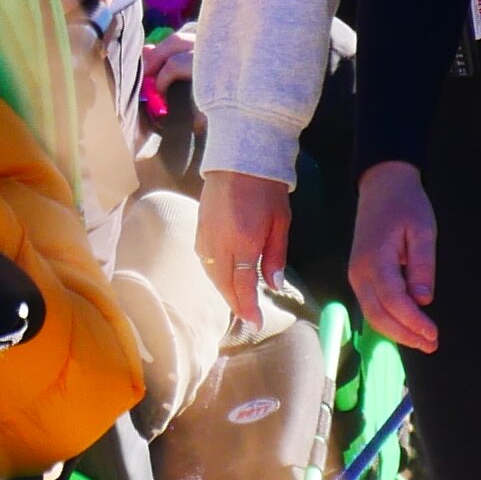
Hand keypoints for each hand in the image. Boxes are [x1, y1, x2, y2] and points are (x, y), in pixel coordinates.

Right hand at [197, 169, 289, 312]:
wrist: (240, 158)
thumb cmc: (267, 189)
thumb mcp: (281, 222)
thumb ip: (276, 255)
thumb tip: (274, 285)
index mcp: (243, 242)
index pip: (243, 285)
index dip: (249, 306)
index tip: (256, 321)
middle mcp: (220, 243)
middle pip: (223, 284)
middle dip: (235, 302)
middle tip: (247, 316)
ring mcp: (206, 236)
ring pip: (211, 273)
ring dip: (223, 289)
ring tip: (236, 299)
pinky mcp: (199, 228)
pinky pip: (204, 260)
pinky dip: (213, 273)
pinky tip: (221, 276)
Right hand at [349, 160, 441, 353]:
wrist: (382, 185)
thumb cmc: (405, 204)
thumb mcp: (422, 230)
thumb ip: (422, 266)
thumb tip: (423, 300)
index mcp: (375, 259)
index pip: (394, 301)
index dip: (413, 322)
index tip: (434, 334)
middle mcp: (360, 272)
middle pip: (378, 315)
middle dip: (405, 334)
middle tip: (431, 344)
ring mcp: (356, 274)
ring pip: (372, 314)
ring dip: (397, 331)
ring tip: (422, 340)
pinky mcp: (359, 275)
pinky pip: (371, 305)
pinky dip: (388, 320)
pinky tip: (407, 325)